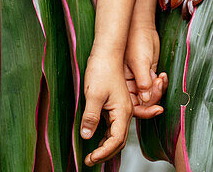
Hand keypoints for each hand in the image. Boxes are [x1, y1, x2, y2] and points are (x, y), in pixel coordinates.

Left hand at [82, 51, 131, 165]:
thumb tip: (86, 136)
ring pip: (117, 134)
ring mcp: (121, 108)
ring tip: (92, 155)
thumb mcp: (94, 95)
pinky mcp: (115, 105)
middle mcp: (125, 111)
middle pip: (119, 141)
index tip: (90, 158)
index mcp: (123, 111)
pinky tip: (95, 139)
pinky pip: (113, 126)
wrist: (107, 52)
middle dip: (106, 153)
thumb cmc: (102, 69)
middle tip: (89, 160)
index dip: (103, 152)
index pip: (116, 140)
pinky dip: (106, 137)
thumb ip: (91, 117)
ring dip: (106, 147)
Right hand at [125, 24, 166, 118]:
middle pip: (144, 103)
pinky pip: (157, 86)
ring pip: (152, 95)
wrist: (143, 27)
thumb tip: (147, 100)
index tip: (157, 109)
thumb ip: (143, 81)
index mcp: (123, 85)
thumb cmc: (136, 41)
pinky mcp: (149, 75)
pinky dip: (162, 83)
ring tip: (161, 77)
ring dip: (159, 89)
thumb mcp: (139, 62)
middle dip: (154, 97)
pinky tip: (163, 75)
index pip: (133, 107)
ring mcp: (141, 80)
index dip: (145, 111)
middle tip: (159, 83)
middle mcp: (131, 85)